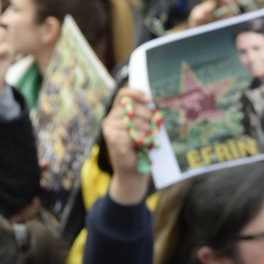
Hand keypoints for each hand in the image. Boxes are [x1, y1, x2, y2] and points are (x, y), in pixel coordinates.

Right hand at [101, 88, 155, 204]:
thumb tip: (153, 103)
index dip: (136, 92)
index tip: (149, 99)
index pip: (123, 94)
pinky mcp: (113, 139)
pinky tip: (141, 146)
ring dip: (147, 131)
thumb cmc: (139, 148)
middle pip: (133, 108)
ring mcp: (109, 129)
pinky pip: (133, 133)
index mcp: (116, 113)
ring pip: (135, 122)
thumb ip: (142, 115)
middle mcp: (109, 119)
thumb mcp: (141, 128)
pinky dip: (142, 140)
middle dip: (148, 117)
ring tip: (148, 140)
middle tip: (153, 129)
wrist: (132, 171)